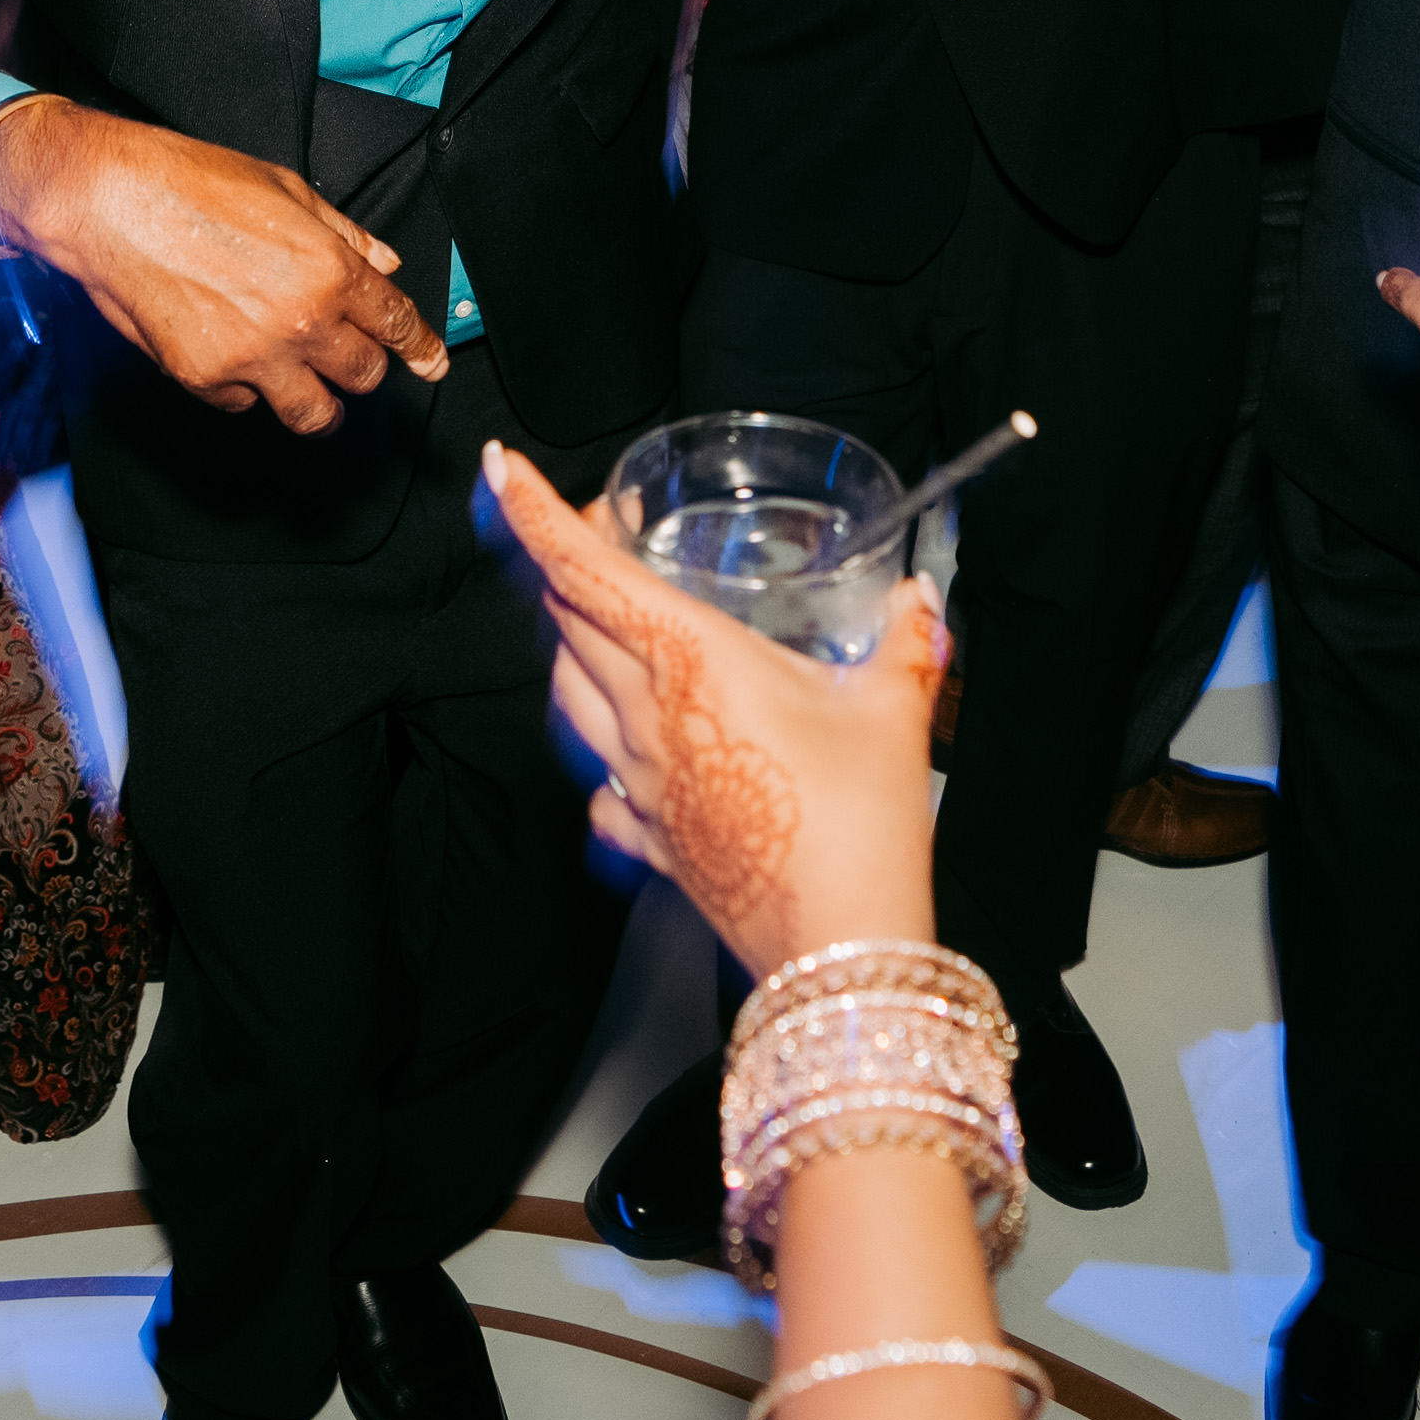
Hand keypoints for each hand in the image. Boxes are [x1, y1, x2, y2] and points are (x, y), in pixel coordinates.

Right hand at [0, 95, 445, 428]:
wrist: (108, 201)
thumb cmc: (190, 181)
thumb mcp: (284, 189)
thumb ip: (343, 233)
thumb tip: (384, 261)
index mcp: (329, 269)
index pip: (396, 324)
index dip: (421, 349)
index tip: (431, 364)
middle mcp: (301, 320)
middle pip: (364, 376)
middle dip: (362, 366)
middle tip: (345, 353)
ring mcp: (253, 356)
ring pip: (315, 414)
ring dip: (318, 400)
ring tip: (305, 383)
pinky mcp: (206, 378)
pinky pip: (245, 405)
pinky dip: (246, 389)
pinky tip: (231, 354)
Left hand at [483, 443, 941, 976]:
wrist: (839, 951)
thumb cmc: (862, 829)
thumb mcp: (895, 715)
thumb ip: (906, 643)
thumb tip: (919, 600)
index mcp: (693, 664)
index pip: (587, 574)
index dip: (536, 514)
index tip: (500, 468)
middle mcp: (647, 719)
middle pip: (567, 623)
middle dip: (565, 565)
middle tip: (597, 533)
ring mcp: (638, 783)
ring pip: (567, 695)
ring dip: (572, 644)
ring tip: (599, 621)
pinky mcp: (649, 836)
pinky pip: (598, 782)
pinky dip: (600, 751)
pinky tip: (629, 753)